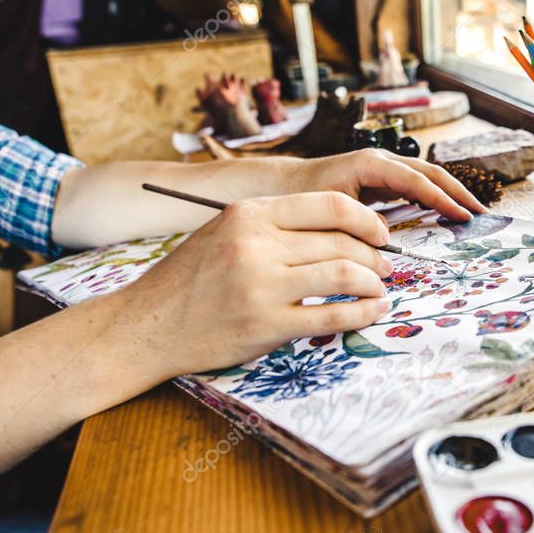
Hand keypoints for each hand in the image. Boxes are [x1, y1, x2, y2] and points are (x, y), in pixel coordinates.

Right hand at [113, 192, 393, 377]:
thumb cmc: (190, 279)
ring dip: (374, 284)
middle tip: (386, 268)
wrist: (147, 326)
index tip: (381, 234)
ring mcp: (262, 286)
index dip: (368, 220)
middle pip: (342, 242)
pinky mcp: (267, 325)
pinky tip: (371, 312)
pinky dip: (362, 314)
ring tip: (379, 290)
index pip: (331, 206)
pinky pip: (333, 316)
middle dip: (375, 257)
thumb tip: (338, 230)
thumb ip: (274, 225)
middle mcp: (257, 244)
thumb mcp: (225, 231)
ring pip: (345, 276)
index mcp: (251, 214)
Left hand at [275, 149, 486, 220]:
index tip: (464, 218)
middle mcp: (380, 160)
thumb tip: (386, 242)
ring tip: (473, 213)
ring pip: (426, 176)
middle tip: (482, 214)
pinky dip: (435, 197)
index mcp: (369, 164)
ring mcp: (383, 166)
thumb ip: (356, 227)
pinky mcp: (382, 178)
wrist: (285, 185)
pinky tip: (449, 213)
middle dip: (458, 192)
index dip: (443, 199)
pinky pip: (416, 184)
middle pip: (430, 172)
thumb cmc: (301, 199)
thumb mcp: (327, 215)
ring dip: (451, 193)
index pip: (417, 180)